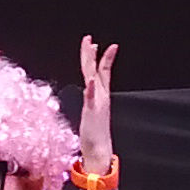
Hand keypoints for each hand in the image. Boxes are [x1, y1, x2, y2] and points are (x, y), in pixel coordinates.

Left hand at [74, 35, 117, 164]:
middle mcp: (100, 96)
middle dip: (91, 53)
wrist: (99, 150)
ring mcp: (97, 103)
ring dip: (93, 63)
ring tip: (92, 49)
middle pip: (96, 69)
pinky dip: (91, 88)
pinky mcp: (93, 112)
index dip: (97, 57)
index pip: (100, 71)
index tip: (94, 43)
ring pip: (94, 78)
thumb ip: (91, 99)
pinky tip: (90, 79)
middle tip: (89, 39)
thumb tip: (89, 90)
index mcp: (99, 95)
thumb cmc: (95, 133)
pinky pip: (92, 98)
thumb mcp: (92, 111)